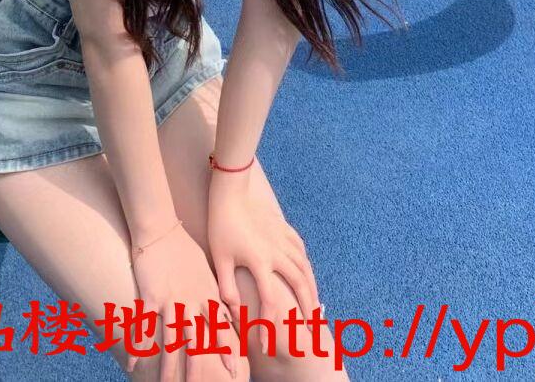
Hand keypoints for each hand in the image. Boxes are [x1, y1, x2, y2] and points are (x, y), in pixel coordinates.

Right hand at [128, 220, 248, 381]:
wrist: (161, 229)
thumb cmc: (185, 249)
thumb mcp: (207, 271)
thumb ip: (218, 293)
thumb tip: (233, 308)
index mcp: (206, 296)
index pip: (221, 328)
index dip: (228, 351)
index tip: (236, 372)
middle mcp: (191, 302)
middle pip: (196, 342)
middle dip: (200, 369)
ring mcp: (170, 301)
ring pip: (171, 340)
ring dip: (168, 367)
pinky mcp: (151, 297)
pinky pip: (144, 327)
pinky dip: (137, 347)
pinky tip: (131, 366)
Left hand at [206, 187, 319, 358]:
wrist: (231, 192)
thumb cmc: (221, 226)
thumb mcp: (220, 259)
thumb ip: (227, 287)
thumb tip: (233, 311)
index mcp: (260, 262)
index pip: (270, 300)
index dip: (269, 323)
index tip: (266, 342)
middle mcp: (277, 252)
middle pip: (298, 283)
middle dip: (306, 306)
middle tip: (311, 326)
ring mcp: (283, 239)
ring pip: (304, 266)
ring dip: (311, 286)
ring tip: (315, 304)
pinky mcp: (283, 227)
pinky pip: (300, 247)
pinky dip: (306, 262)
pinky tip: (307, 271)